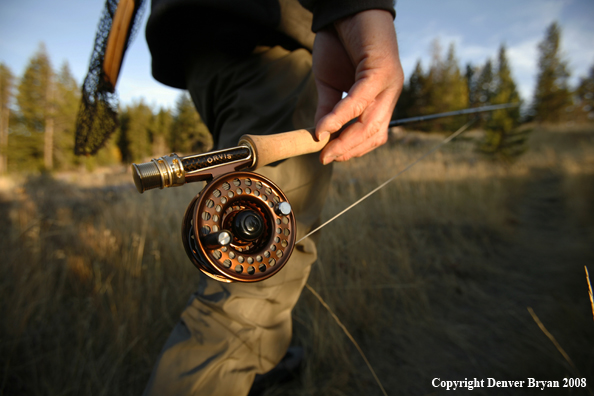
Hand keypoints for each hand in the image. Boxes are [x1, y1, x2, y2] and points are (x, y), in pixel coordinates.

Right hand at [312, 9, 403, 164]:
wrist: (343, 10)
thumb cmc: (339, 43)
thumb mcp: (329, 83)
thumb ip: (328, 108)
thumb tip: (320, 135)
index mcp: (380, 99)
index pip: (372, 135)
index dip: (352, 150)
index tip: (330, 156)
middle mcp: (389, 94)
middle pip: (374, 134)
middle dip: (349, 150)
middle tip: (325, 158)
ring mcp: (389, 83)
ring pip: (371, 123)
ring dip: (347, 140)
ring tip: (325, 147)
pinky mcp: (381, 69)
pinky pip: (359, 100)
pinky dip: (341, 116)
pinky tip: (326, 125)